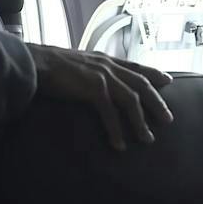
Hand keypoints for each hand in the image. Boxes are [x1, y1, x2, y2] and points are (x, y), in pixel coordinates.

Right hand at [28, 44, 172, 150]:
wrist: (34, 62)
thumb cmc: (49, 64)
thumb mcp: (76, 62)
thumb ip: (88, 69)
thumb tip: (91, 79)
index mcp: (104, 59)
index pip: (135, 66)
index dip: (153, 73)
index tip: (166, 80)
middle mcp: (107, 66)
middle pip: (140, 84)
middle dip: (156, 102)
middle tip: (168, 119)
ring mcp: (102, 76)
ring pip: (131, 100)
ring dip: (140, 121)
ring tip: (147, 138)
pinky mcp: (93, 89)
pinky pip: (110, 113)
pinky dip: (116, 130)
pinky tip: (120, 144)